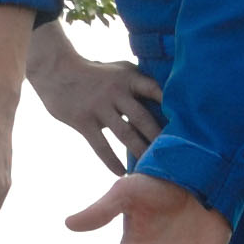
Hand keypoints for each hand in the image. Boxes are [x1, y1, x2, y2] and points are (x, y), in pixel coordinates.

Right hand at [27, 28, 164, 172]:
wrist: (56, 71)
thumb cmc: (94, 72)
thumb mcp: (120, 69)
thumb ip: (140, 83)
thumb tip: (168, 99)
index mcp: (128, 78)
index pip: (154, 90)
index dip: (170, 104)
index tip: (186, 122)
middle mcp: (116, 92)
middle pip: (143, 118)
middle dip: (159, 137)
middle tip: (174, 155)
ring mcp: (99, 107)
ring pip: (125, 135)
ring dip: (139, 152)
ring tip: (151, 168)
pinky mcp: (83, 121)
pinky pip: (101, 146)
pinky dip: (112, 161)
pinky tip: (121, 173)